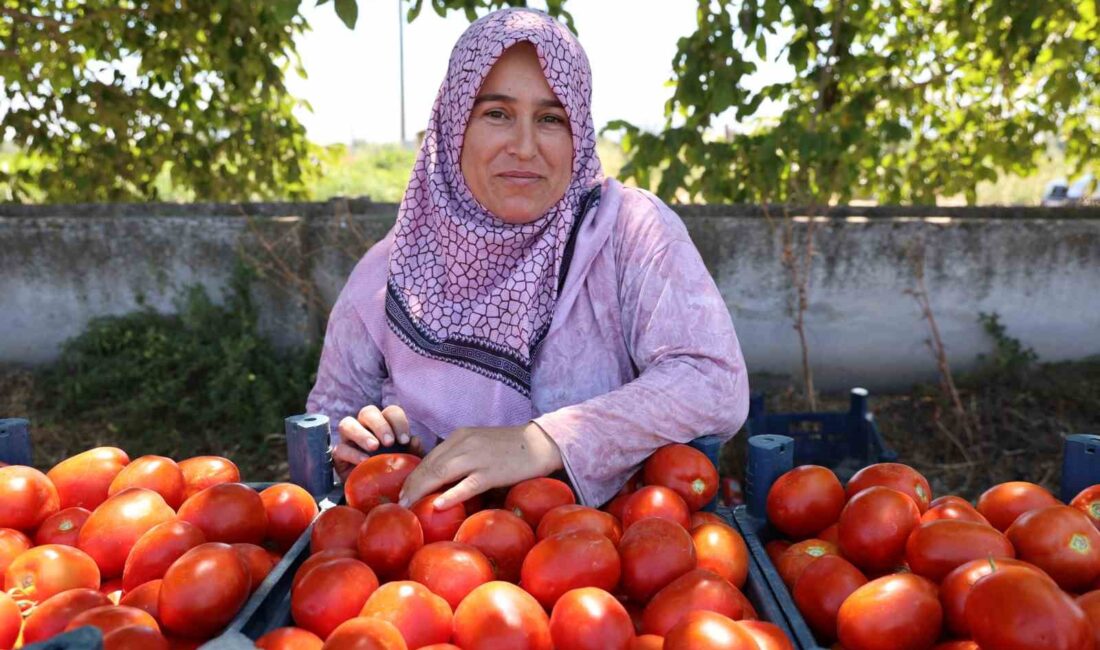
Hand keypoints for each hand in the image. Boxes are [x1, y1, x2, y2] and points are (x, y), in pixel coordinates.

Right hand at [332, 405, 421, 480]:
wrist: (376, 497)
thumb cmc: (394, 474)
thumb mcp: (408, 464)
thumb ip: (414, 452)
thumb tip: (415, 440)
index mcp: (385, 425)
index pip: (390, 412)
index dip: (398, 422)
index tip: (405, 440)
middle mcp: (365, 428)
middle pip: (368, 412)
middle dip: (380, 425)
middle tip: (389, 442)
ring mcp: (349, 440)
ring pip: (347, 424)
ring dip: (361, 433)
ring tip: (374, 447)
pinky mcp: (338, 456)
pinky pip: (340, 449)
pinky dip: (352, 453)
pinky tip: (364, 462)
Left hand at [397, 422, 562, 509]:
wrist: (539, 443)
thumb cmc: (509, 448)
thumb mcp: (479, 444)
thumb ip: (460, 455)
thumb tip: (439, 479)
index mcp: (460, 436)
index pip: (430, 457)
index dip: (414, 475)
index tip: (403, 491)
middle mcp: (465, 443)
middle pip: (431, 465)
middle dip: (413, 485)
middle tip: (400, 502)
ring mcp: (478, 457)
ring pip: (442, 473)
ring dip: (422, 490)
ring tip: (409, 505)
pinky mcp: (492, 472)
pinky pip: (467, 485)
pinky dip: (450, 495)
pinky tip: (438, 505)